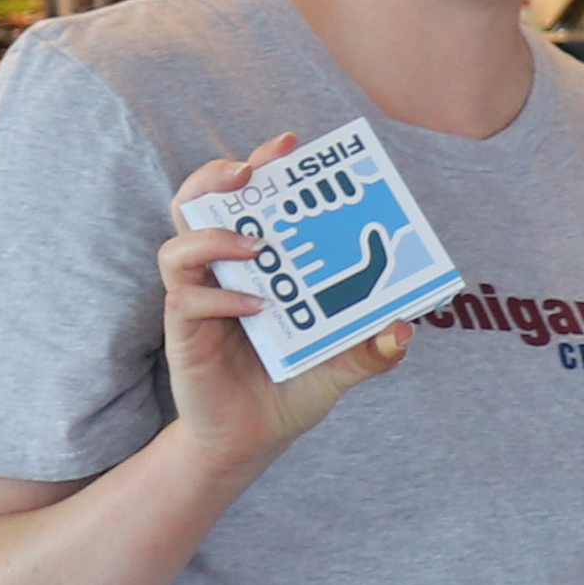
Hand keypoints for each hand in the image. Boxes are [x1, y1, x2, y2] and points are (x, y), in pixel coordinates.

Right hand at [158, 135, 404, 472]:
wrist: (254, 440)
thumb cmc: (295, 386)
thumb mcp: (347, 363)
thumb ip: (376, 347)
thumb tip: (406, 327)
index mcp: (259, 261)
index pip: (249, 198)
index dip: (261, 164)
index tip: (289, 144)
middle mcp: (223, 270)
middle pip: (198, 204)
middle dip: (217, 177)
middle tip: (248, 171)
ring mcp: (198, 298)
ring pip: (177, 245)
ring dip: (214, 237)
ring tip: (257, 244)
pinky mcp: (184, 332)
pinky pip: (186, 300)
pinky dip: (220, 298)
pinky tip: (257, 307)